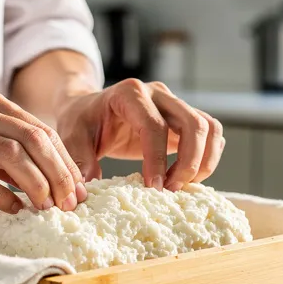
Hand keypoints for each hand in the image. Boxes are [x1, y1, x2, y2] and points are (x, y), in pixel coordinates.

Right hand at [0, 89, 86, 212]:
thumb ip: (3, 148)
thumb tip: (43, 178)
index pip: (41, 130)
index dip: (66, 161)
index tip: (80, 189)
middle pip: (33, 139)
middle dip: (59, 173)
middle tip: (71, 202)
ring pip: (10, 154)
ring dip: (36, 183)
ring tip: (47, 207)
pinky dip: (1, 195)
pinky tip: (14, 210)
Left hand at [54, 79, 223, 190]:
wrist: (90, 109)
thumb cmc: (82, 121)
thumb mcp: (72, 137)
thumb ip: (80, 160)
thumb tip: (87, 188)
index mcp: (130, 94)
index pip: (154, 126)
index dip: (158, 159)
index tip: (154, 187)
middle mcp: (158, 94)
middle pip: (193, 123)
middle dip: (190, 162)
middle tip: (172, 189)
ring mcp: (175, 104)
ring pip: (209, 128)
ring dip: (204, 161)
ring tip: (181, 185)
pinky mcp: (184, 119)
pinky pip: (210, 134)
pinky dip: (207, 158)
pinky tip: (186, 178)